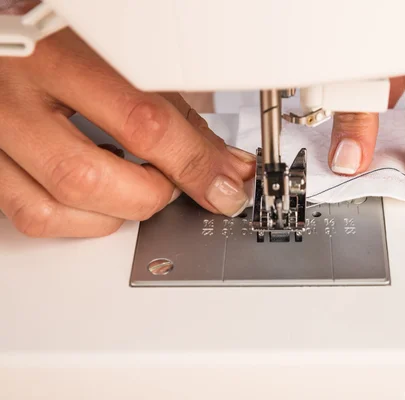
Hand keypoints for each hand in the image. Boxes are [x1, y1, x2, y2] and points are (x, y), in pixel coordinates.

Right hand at [0, 28, 254, 237]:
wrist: (11, 39)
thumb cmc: (66, 42)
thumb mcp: (125, 60)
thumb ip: (176, 115)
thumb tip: (223, 167)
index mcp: (55, 54)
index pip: (140, 121)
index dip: (193, 163)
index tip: (224, 184)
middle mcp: (11, 96)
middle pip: (87, 178)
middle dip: (150, 194)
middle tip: (175, 183)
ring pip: (52, 209)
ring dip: (114, 212)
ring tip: (136, 184)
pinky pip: (29, 215)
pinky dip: (78, 218)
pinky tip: (98, 191)